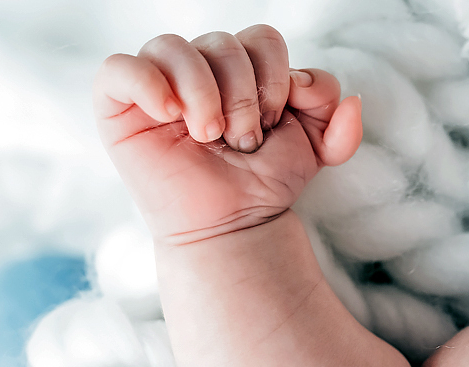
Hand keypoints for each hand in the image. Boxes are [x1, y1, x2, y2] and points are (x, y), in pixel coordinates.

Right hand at [93, 25, 361, 244]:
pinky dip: (146, 83)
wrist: (231, 226)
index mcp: (239, 70)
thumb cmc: (263, 184)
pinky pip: (119, 69)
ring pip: (174, 47)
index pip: (260, 38)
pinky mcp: (119, 107)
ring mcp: (157, 86)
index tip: (272, 124)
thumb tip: (350, 99)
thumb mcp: (313, 148)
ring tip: (209, 136)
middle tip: (242, 140)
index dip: (275, 77)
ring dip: (204, 94)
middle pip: (222, 41)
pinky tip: (171, 115)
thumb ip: (332, 115)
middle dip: (244, 95)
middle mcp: (197, 71)